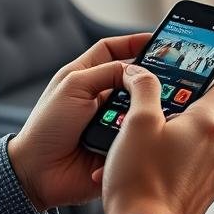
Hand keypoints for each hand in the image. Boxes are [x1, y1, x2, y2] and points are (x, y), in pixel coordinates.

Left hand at [7, 33, 151, 210]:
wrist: (39, 173)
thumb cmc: (47, 126)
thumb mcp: (74, 86)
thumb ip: (107, 72)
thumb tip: (138, 70)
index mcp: (86, 77)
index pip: (113, 50)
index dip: (133, 43)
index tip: (157, 40)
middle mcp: (101, 98)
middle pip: (134, 79)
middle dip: (151, 78)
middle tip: (174, 74)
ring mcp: (112, 121)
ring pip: (141, 107)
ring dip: (147, 106)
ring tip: (160, 104)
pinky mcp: (120, 144)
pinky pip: (140, 134)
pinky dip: (145, 131)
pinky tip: (154, 129)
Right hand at [99, 66, 213, 213]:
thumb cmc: (140, 179)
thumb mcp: (136, 122)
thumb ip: (144, 89)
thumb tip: (142, 73)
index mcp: (207, 125)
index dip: (207, 78)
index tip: (189, 78)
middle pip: (203, 119)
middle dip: (176, 117)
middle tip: (148, 121)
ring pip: (195, 148)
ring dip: (172, 146)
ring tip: (140, 153)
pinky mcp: (204, 196)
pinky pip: (191, 173)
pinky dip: (172, 169)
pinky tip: (146, 175)